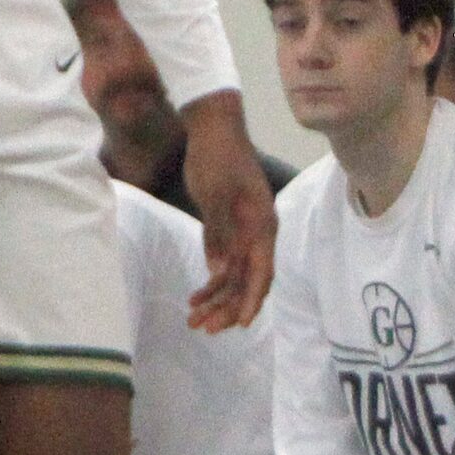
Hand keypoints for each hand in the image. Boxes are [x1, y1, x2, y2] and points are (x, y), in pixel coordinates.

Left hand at [178, 92, 277, 329]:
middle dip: (227, 306)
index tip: (240, 324)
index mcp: (261, 223)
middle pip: (246, 279)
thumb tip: (221, 274)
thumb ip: (219, 234)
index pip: (261, 271)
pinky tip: (196, 296)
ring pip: (234, 275)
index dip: (252, 299)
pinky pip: (223, 262)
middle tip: (203, 328)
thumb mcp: (215, 195)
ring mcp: (241, 229)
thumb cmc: (216, 157)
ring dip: (216, 298)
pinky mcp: (226, 227)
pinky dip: (211, 280)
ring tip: (193, 319)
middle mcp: (256, 231)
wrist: (212, 126)